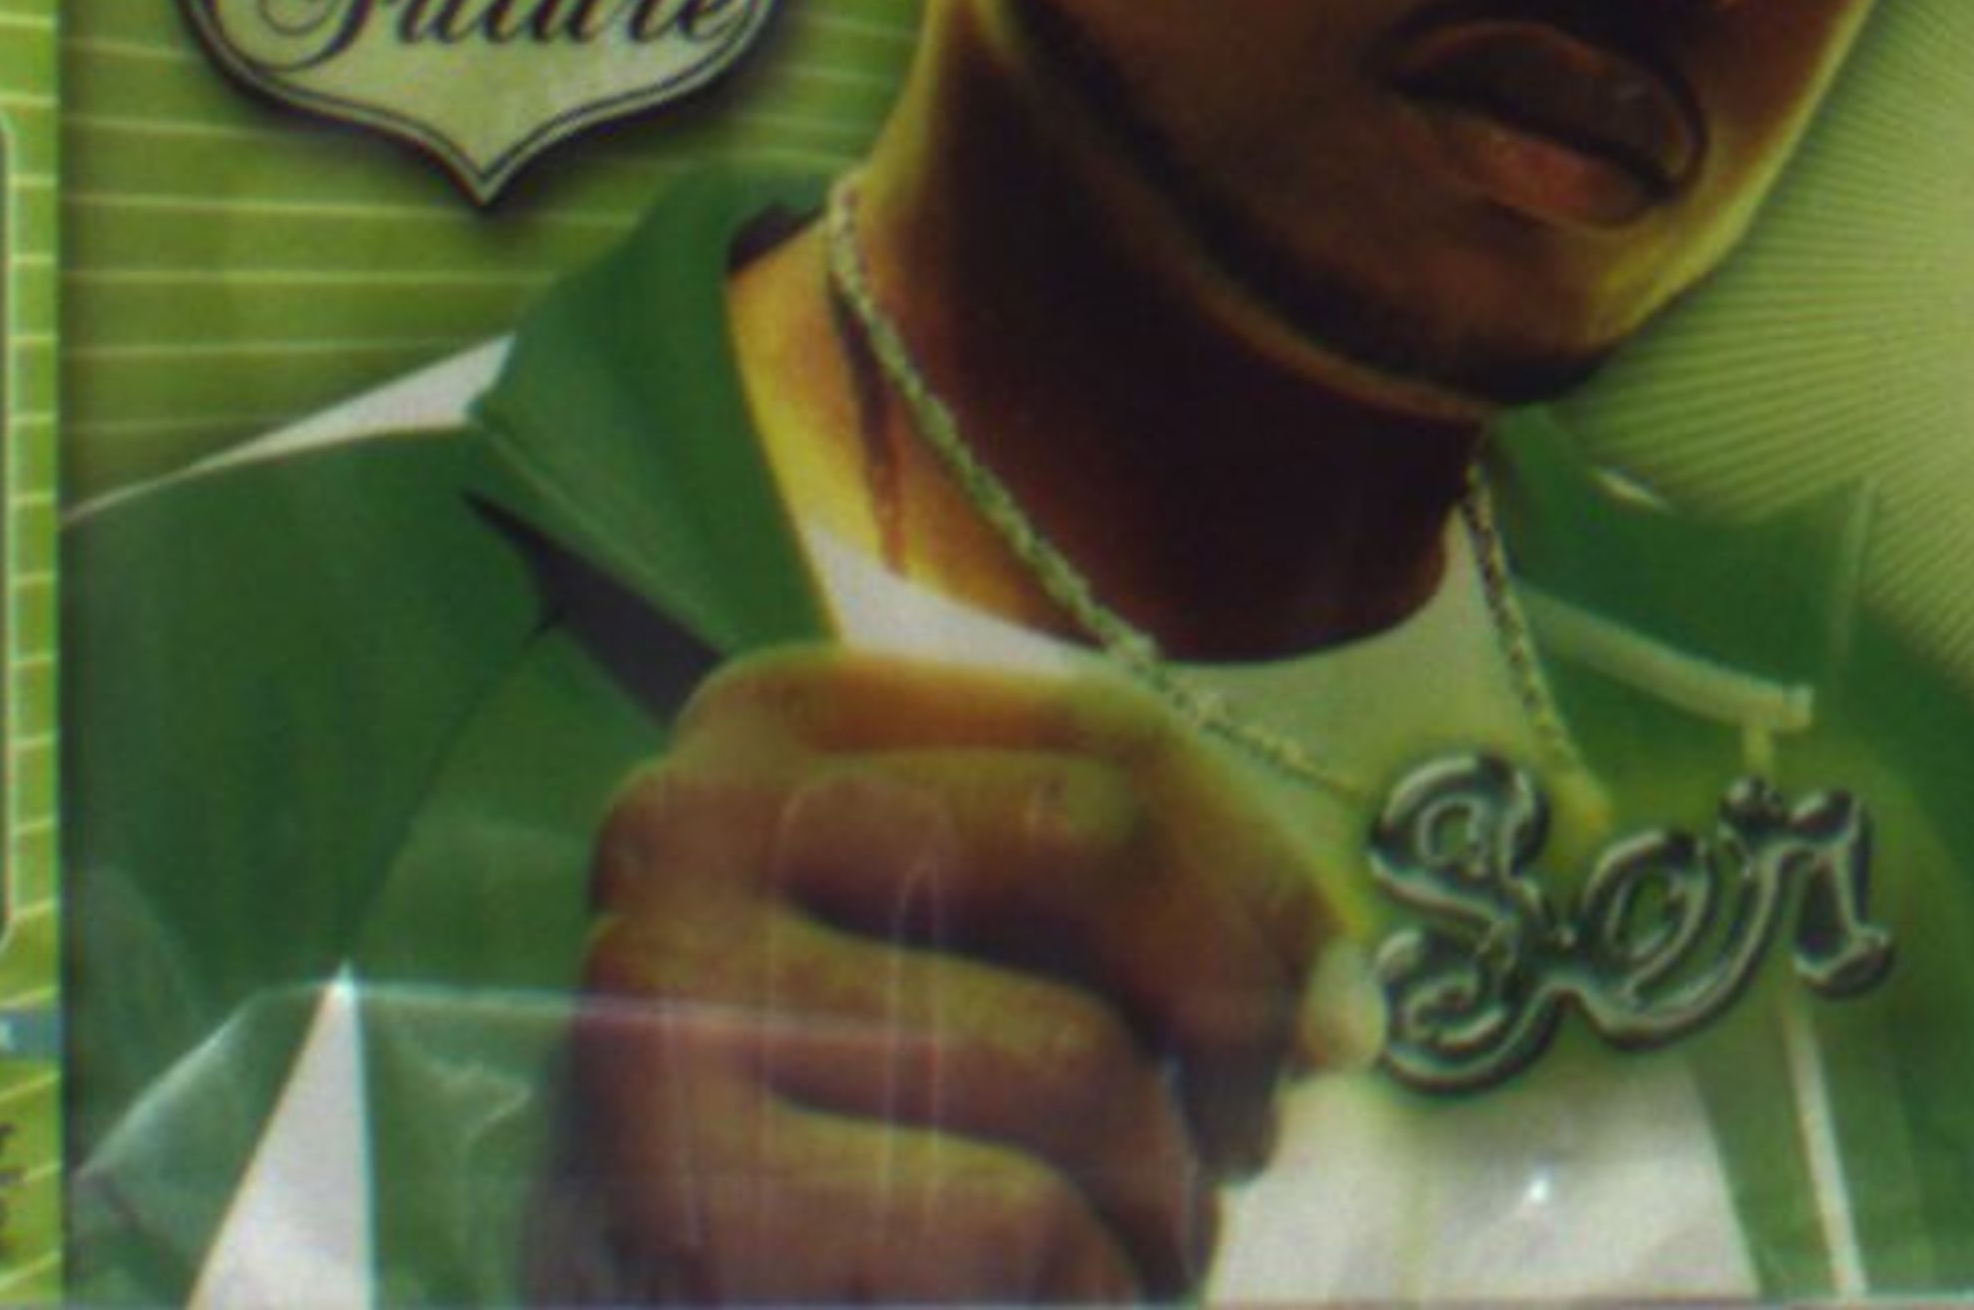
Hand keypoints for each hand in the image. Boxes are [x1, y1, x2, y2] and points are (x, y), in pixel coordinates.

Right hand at [526, 645, 1346, 1303]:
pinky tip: (1048, 1305)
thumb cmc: (836, 1120)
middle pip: (1091, 842)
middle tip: (1249, 1135)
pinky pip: (1026, 1229)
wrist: (634, 1301)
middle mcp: (686, 820)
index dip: (1263, 873)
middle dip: (1231, 1005)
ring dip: (1168, 1197)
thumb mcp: (942, 945)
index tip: (1331, 1004)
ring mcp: (665, 1002)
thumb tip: (1339, 1002)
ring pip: (1074, 1059)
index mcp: (766, 722)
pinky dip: (1097, 1296)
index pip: (1094, 730)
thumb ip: (1097, 903)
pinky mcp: (687, 1197)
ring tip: (1134, 1249)